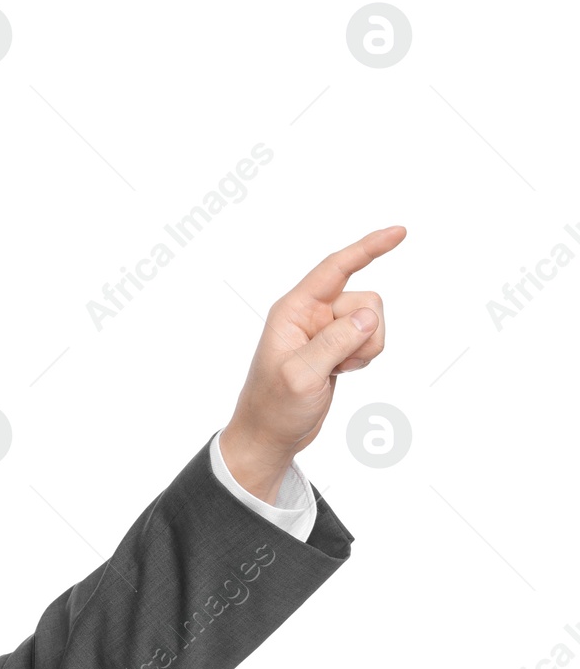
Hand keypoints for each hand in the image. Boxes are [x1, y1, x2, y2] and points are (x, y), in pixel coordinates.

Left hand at [219, 225, 405, 500]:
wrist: (269, 436)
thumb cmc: (273, 408)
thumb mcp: (302, 377)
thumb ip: (335, 342)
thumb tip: (368, 315)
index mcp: (293, 311)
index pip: (336, 269)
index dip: (368, 248)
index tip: (400, 232)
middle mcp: (310, 314)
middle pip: (366, 301)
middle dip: (365, 332)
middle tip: (339, 363)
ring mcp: (325, 331)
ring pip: (372, 321)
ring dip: (365, 347)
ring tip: (337, 369)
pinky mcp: (336, 347)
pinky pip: (370, 338)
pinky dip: (364, 356)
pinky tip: (341, 372)